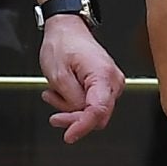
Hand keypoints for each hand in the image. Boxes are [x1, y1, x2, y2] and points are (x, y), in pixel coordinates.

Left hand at [39, 17, 125, 143]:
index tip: (69, 136)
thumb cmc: (63, 44)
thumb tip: (79, 116)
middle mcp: (113, 81)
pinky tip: (60, 92)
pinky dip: (73, 102)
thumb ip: (71, 100)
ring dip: (70, 108)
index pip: (97, 111)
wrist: (67, 28)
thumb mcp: (58, 75)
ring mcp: (111, 83)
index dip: (82, 127)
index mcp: (103, 75)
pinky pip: (90, 104)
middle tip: (54, 116)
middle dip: (73, 118)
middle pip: (97, 116)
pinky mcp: (104, 85)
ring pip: (92, 112)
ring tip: (53, 93)